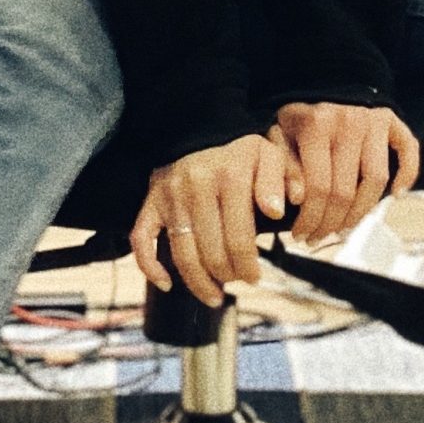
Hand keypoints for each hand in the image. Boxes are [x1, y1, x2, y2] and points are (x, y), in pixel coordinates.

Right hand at [130, 133, 293, 307]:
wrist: (201, 127)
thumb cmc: (241, 149)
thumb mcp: (270, 154)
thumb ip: (281, 179)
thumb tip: (277, 212)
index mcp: (229, 176)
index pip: (239, 238)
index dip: (248, 265)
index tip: (256, 278)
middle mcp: (196, 187)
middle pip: (211, 252)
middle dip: (227, 275)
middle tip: (238, 281)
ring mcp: (170, 196)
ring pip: (181, 254)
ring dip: (198, 282)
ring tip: (214, 296)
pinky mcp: (151, 201)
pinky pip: (142, 239)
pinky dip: (150, 266)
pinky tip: (166, 284)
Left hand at [268, 101, 419, 246]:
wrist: (324, 77)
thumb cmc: (299, 114)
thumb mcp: (279, 136)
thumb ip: (284, 167)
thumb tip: (295, 200)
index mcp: (316, 126)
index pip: (318, 188)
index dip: (311, 219)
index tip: (301, 234)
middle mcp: (348, 122)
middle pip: (346, 192)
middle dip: (331, 223)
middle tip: (319, 236)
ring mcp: (373, 121)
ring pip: (376, 181)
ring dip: (362, 212)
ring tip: (344, 226)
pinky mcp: (391, 119)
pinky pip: (408, 151)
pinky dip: (407, 174)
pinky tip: (396, 194)